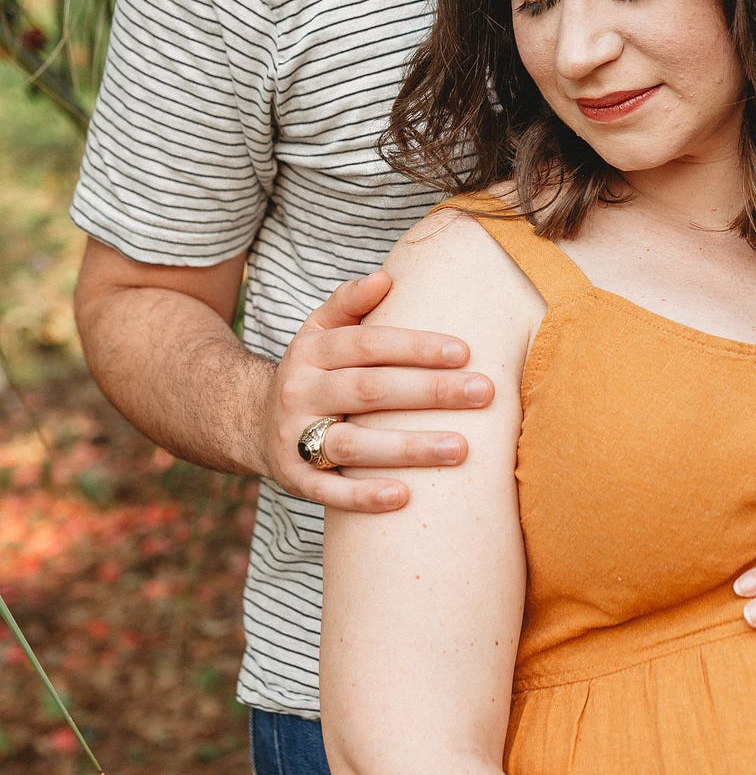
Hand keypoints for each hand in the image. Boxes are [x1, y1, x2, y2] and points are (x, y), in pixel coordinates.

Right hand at [261, 271, 494, 512]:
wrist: (252, 421)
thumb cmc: (313, 372)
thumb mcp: (319, 331)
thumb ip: (349, 302)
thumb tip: (385, 277)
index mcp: (311, 351)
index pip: (368, 344)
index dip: (416, 347)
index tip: (465, 352)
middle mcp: (299, 392)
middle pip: (370, 390)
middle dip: (430, 392)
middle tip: (484, 393)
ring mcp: (294, 437)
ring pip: (354, 443)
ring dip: (409, 447)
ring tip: (461, 448)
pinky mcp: (294, 479)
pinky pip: (329, 492)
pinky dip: (364, 496)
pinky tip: (404, 497)